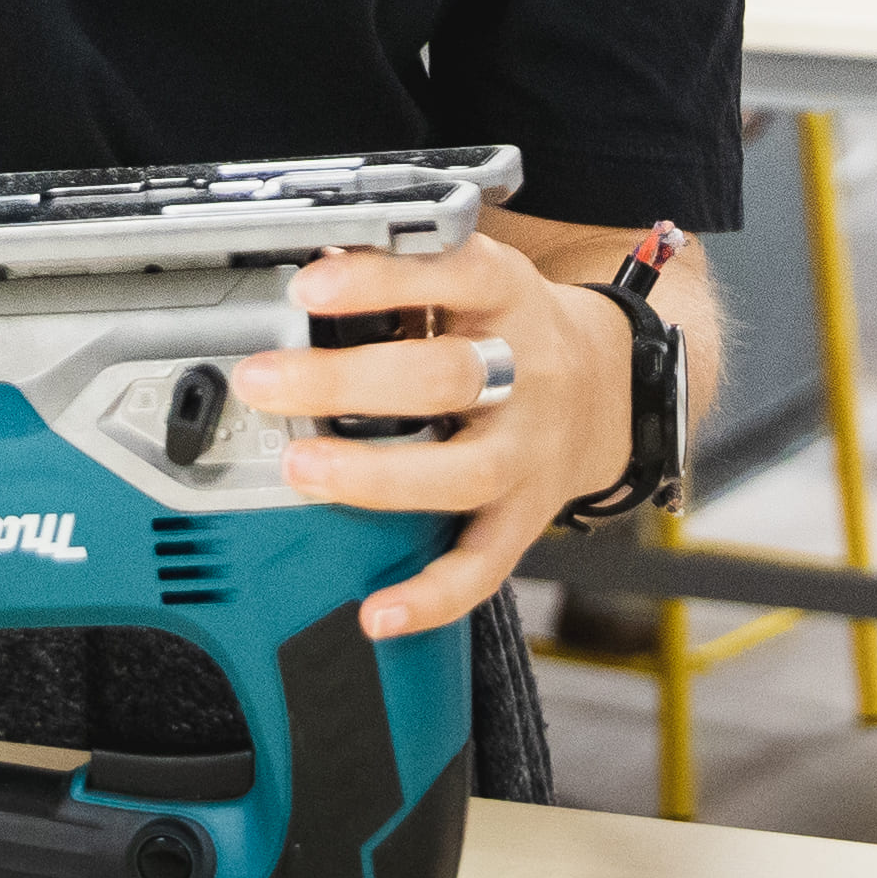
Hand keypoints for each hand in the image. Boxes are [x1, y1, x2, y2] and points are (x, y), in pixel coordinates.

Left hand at [236, 243, 631, 642]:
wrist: (610, 387)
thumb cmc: (511, 329)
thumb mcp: (474, 280)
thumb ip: (404, 276)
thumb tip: (305, 266)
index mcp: (508, 297)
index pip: (451, 275)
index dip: (380, 280)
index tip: (308, 286)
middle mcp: (526, 373)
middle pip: (445, 377)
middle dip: (346, 382)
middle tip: (266, 383)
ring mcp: (528, 451)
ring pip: (460, 473)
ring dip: (373, 476)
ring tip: (301, 471)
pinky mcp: (528, 516)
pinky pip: (482, 565)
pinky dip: (431, 596)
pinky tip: (377, 611)